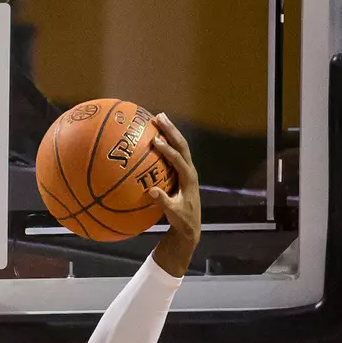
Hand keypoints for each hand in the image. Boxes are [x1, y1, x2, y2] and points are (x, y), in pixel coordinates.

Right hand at [148, 112, 201, 275]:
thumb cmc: (182, 220)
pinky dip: (167, 142)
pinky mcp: (182, 172)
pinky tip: (156, 136)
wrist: (191, 225)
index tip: (155, 141)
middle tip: (159, 117)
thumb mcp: (173, 213)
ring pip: (180, 146)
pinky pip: (175, 153)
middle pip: (182, 145)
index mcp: (188, 178)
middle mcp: (189, 170)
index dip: (167, 150)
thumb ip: (163, 202)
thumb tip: (151, 191)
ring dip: (171, 132)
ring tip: (159, 118)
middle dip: (171, 130)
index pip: (178, 160)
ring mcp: (187, 170)